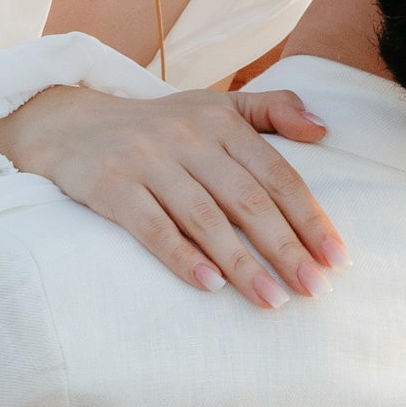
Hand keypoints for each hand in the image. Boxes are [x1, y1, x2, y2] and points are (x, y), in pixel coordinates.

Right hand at [0, 85, 349, 308]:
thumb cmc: (157, 126)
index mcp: (219, 120)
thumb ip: (271, 109)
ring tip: (273, 301)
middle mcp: (187, 136)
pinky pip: (151, 226)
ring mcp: (147, 160)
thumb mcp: (213, 105)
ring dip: (241, 263)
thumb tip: (324, 130)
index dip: (309, 217)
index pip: (275, 173)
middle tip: (314, 290)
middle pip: (246, 199)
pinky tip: (208, 285)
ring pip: (204, 217)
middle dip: (285, 248)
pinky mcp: (111, 185)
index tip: (336, 258)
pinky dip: (180, 255)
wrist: (69, 123)